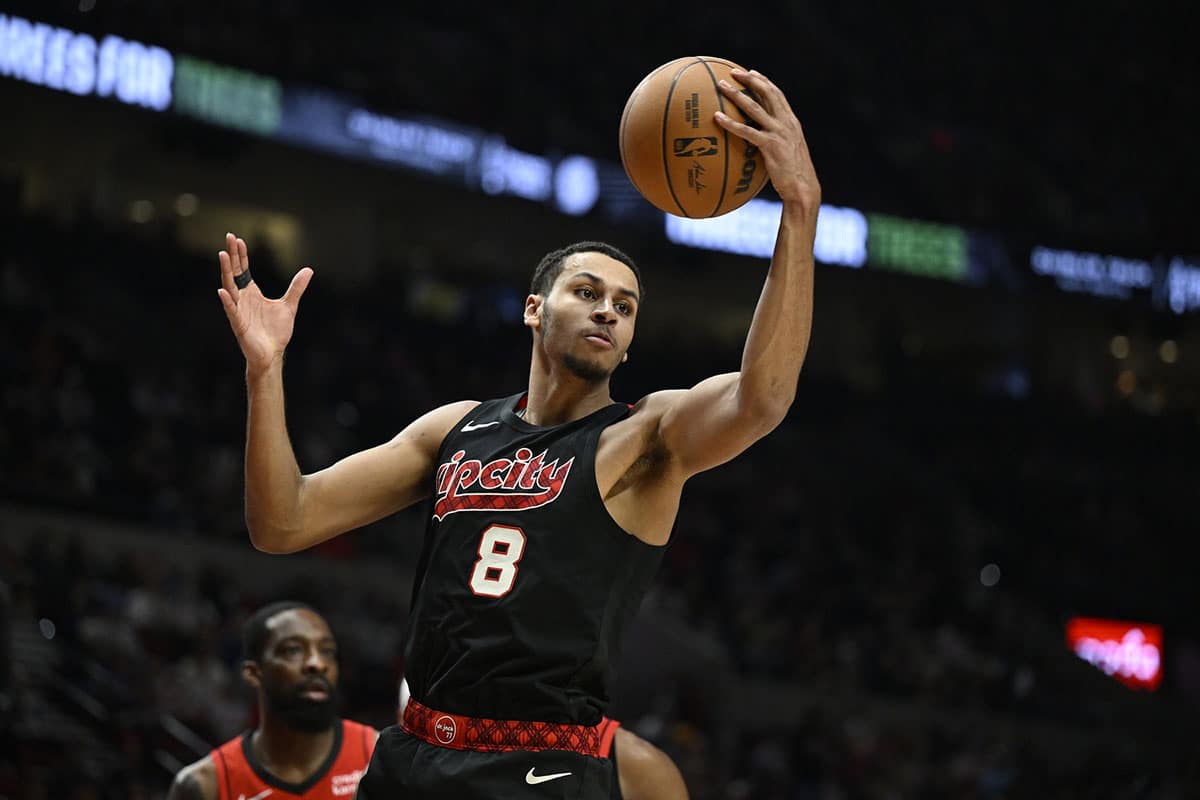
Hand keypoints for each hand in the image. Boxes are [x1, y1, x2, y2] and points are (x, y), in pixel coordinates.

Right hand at [217, 232, 312, 374]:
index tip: (238, 239)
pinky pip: (231, 311)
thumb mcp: (289, 305)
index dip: (241, 255)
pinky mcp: (239, 324)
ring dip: (226, 272)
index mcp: (252, 293)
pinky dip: (227, 301)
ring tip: (223, 255)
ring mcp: (239, 310)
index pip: (244, 270)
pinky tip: (223, 290)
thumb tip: (309, 270)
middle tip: (228, 237)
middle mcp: (242, 299)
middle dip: (232, 256)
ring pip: (230, 287)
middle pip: (234, 273)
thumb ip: (296, 288)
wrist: (272, 353)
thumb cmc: (276, 331)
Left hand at [715, 69, 820, 216]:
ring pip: (755, 107)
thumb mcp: (788, 153)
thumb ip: (776, 141)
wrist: (803, 188)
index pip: (777, 95)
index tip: (751, 72)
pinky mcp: (770, 146)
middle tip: (732, 72)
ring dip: (736, 94)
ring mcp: (779, 133)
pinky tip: (717, 117)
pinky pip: (746, 131)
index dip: (764, 82)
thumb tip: (758, 142)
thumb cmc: (793, 175)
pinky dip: (730, 123)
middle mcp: (786, 123)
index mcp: (791, 122)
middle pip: (767, 93)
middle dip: (749, 79)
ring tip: (720, 86)